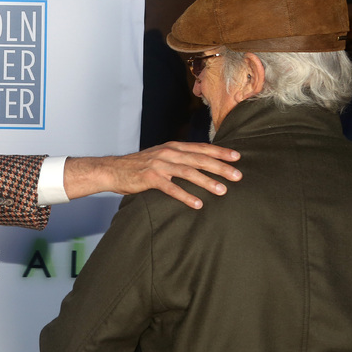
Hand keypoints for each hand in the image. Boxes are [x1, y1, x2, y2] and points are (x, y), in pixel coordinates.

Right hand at [63, 142, 241, 208]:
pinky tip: (197, 204)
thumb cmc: (139, 166)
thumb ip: (178, 158)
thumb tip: (199, 163)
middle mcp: (169, 153)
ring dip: (207, 182)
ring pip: (189, 172)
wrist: (113, 170)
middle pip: (200, 159)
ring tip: (222, 191)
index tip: (237, 157)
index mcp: (173, 147)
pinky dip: (186, 196)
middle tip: (238, 176)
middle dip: (221, 167)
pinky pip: (171, 188)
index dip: (220, 152)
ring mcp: (160, 165)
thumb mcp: (161, 156)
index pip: (202, 148)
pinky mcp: (150, 178)